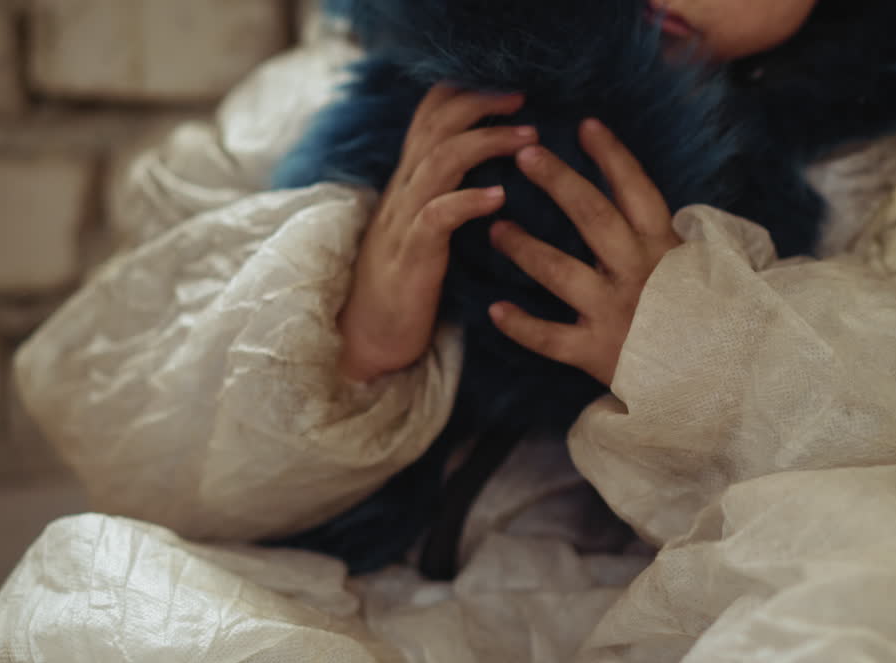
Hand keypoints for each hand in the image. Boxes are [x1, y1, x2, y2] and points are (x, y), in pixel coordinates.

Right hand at [338, 85, 538, 381]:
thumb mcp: (427, 231)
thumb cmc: (407, 287)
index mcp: (409, 184)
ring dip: (486, 143)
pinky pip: (436, 218)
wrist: (368, 340)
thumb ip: (449, 197)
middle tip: (524, 99)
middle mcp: (403, 193)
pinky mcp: (410, 258)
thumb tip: (496, 172)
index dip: (465, 94)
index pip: (428, 117)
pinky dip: (468, 201)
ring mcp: (403, 223)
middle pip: (435, 126)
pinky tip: (499, 196)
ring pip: (438, 162)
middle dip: (480, 103)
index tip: (510, 89)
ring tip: (527, 138)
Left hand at [488, 118, 681, 385]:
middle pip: (593, 217)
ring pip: (559, 272)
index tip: (585, 125)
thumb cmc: (706, 321)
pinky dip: (521, 325)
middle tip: (525, 155)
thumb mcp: (699, 270)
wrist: (722, 381)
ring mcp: (615, 313)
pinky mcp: (597, 352)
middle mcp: (638, 273)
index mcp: (665, 249)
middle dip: (558, 182)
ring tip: (496, 227)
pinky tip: (494, 310)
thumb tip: (639, 202)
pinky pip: (550, 338)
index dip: (612, 156)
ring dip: (524, 247)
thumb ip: (666, 240)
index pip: (637, 191)